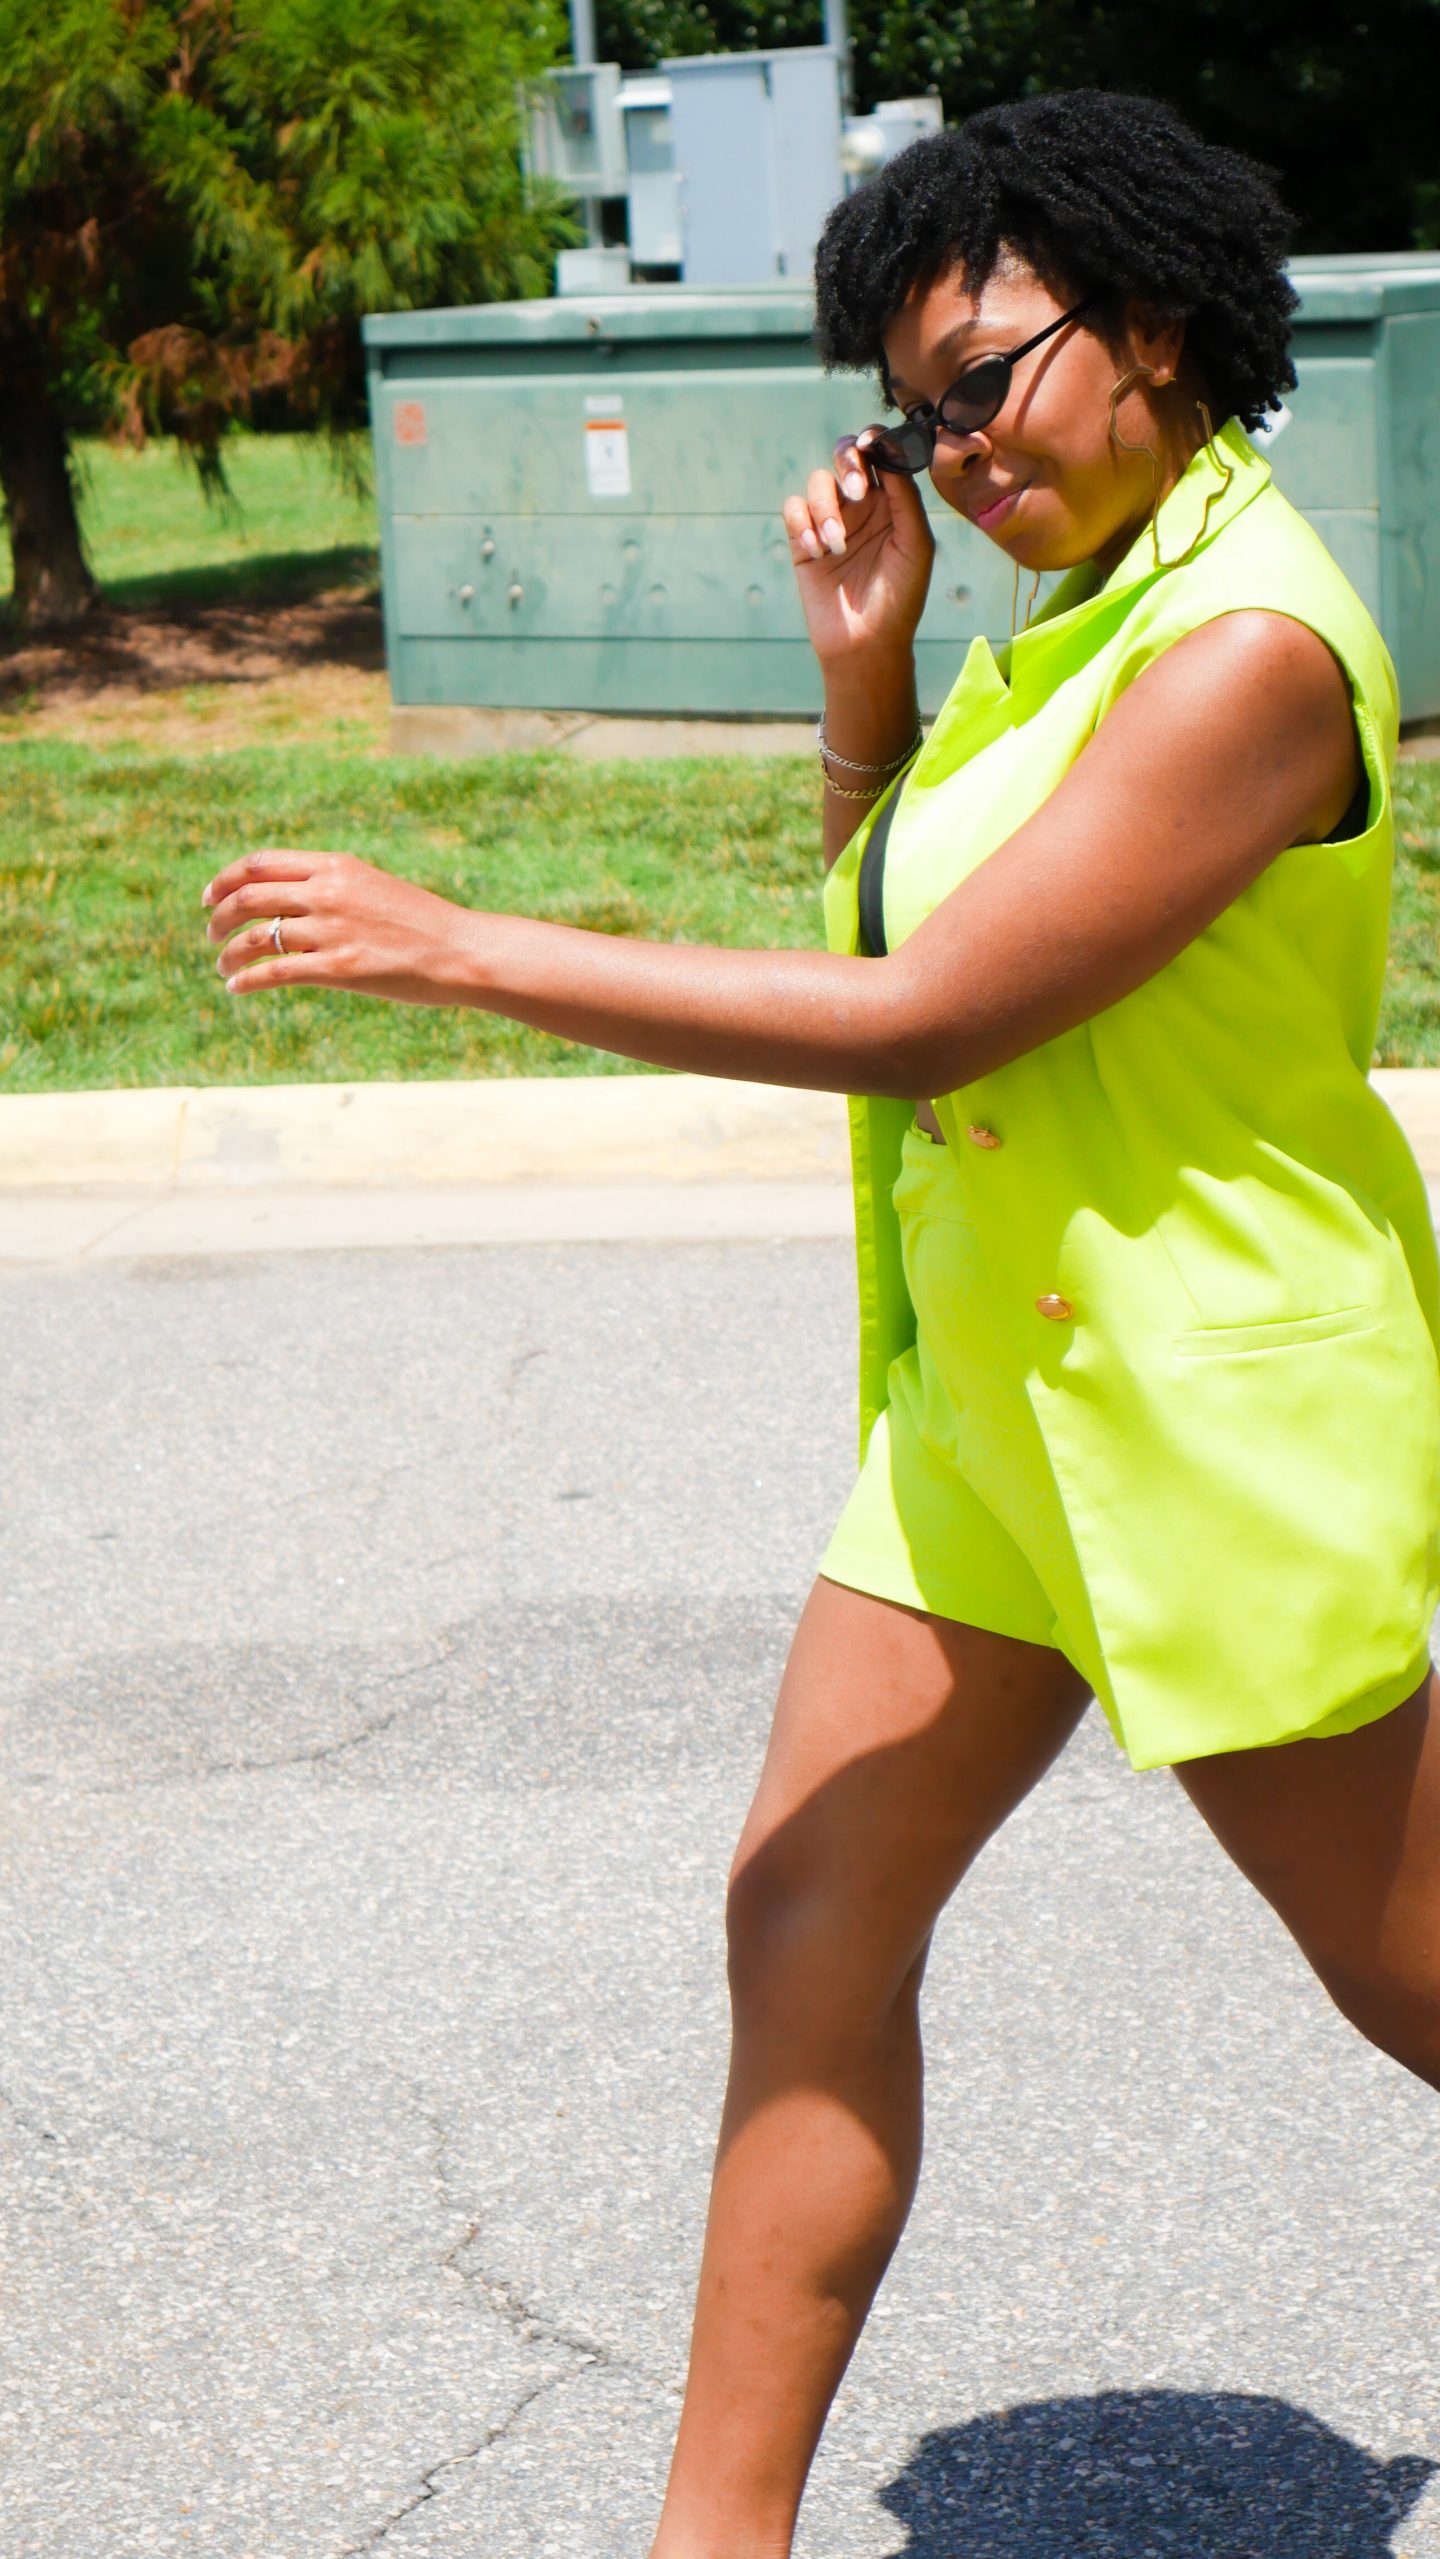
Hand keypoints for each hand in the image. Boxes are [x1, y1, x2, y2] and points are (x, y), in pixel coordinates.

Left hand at [202, 848, 473, 1003]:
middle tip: (211, 934)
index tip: (210, 898)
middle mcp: (326, 893)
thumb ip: (329, 886)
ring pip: (255, 938)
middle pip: (249, 898)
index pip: (259, 863)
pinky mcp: (339, 968)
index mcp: (333, 866)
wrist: (459, 950)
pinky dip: (246, 980)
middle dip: (219, 917)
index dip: (225, 879)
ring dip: (228, 953)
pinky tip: (236, 988)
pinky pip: (274, 973)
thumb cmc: (419, 922)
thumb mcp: (371, 886)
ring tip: (222, 966)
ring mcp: (331, 931)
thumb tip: (287, 899)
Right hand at [781, 433, 934, 668]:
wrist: (867, 645)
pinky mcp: (803, 541)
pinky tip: (819, 550)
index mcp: (892, 502)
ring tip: (838, 545)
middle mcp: (861, 506)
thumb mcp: (916, 547)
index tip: (871, 444)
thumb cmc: (900, 600)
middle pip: (845, 454)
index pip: (880, 455)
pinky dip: (803, 523)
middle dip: (847, 462)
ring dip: (827, 507)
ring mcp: (831, 521)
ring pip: (818, 481)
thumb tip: (889, 457)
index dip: (874, 440)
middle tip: (857, 490)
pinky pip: (794, 510)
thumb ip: (907, 499)